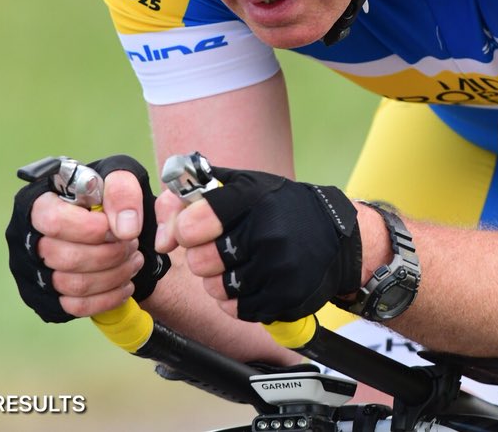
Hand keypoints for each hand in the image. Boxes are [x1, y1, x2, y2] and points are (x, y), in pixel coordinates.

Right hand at [5, 155, 169, 322]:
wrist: (114, 221)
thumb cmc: (109, 195)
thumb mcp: (121, 177)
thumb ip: (123, 192)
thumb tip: (125, 229)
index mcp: (38, 202)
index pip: (52, 221)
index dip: (91, 229)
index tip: (117, 229)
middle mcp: (26, 238)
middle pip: (66, 258)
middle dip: (110, 254)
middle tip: (132, 245)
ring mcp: (32, 271)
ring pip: (74, 285)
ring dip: (115, 275)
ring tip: (133, 260)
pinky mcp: (47, 297)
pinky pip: (77, 306)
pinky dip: (108, 297)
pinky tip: (125, 283)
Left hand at [155, 166, 361, 323]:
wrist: (337, 237)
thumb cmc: (280, 209)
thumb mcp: (243, 186)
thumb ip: (193, 195)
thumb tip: (160, 232)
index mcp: (252, 198)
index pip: (193, 222)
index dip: (183, 230)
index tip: (190, 231)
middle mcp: (267, 232)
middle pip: (200, 262)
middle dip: (201, 259)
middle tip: (218, 251)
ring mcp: (279, 267)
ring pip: (216, 289)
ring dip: (218, 282)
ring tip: (236, 267)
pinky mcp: (286, 297)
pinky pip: (237, 310)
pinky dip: (236, 302)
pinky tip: (250, 284)